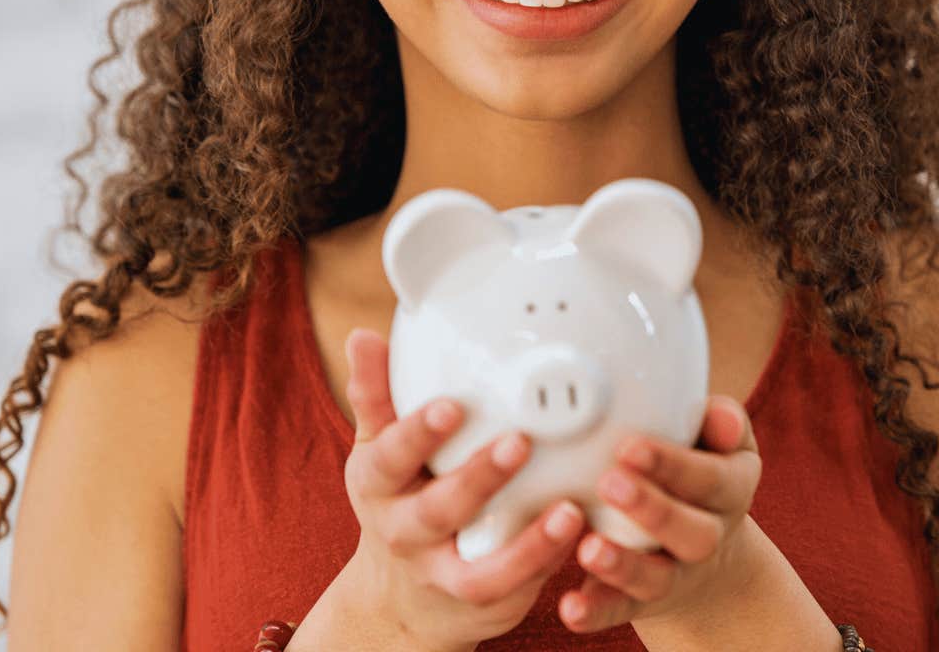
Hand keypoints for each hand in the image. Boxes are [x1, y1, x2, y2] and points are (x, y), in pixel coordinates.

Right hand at [332, 327, 585, 649]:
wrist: (399, 595)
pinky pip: (514, 590)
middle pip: (438, 510)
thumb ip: (377, 395)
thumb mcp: (378, 449)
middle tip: (520, 442)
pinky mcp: (481, 602)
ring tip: (567, 510)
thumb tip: (362, 336)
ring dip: (527, 543)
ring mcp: (443, 573)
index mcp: (379, 484)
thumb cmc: (401, 499)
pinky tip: (576, 530)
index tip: (453, 403)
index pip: (390, 456)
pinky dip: (545, 563)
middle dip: (478, 478)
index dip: (418, 432)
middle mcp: (406, 532)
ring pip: (481, 570)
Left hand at [556, 395, 763, 632]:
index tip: (630, 446)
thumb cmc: (698, 471)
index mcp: (732, 489)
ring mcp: (676, 574)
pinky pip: (621, 609)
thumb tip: (722, 418)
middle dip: (652, 509)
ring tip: (589, 548)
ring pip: (657, 578)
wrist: (705, 548)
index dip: (673, 464)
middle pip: (694, 532)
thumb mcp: (718, 442)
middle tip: (610, 482)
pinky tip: (571, 607)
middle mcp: (710, 537)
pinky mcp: (643, 602)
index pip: (711, 478)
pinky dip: (596, 610)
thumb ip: (717, 422)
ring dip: (623, 565)